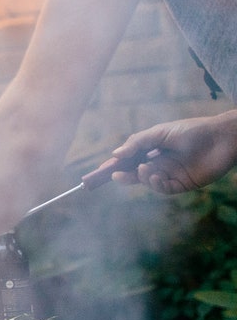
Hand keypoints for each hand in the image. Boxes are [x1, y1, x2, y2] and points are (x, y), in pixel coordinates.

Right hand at [97, 112, 236, 194]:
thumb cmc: (191, 130)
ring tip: (145, 169)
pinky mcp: (183, 184)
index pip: (128, 159)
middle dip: (121, 175)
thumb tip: (115, 154)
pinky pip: (164, 189)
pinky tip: (157, 176)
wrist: (220, 138)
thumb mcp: (159, 132)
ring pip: (147, 181)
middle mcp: (159, 162)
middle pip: (134, 172)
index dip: (113, 165)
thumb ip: (137, 143)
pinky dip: (157, 184)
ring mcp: (170, 173)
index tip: (99, 171)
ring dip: (142, 177)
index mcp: (152, 149)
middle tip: (112, 177)